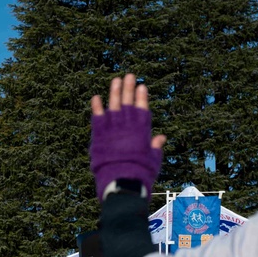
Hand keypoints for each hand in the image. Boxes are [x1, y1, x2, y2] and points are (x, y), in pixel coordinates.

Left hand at [89, 73, 166, 199]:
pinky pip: (97, 117)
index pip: (142, 109)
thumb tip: (161, 137)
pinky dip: (96, 107)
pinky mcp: (99, 135)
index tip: (142, 86)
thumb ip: (155, 146)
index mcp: (142, 130)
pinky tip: (96, 97)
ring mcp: (113, 128)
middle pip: (128, 102)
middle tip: (129, 75)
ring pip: (113, 105)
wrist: (122, 181)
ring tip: (116, 80)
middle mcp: (128, 126)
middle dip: (129, 88)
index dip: (142, 97)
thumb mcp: (152, 159)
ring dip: (114, 91)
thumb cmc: (140, 173)